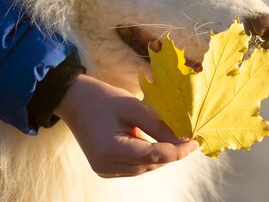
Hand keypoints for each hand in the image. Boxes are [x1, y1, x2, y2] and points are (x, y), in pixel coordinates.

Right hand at [55, 74, 198, 177]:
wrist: (73, 100)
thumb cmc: (102, 98)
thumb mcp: (132, 106)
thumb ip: (157, 125)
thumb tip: (183, 139)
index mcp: (111, 149)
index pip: (154, 155)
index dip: (178, 151)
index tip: (196, 141)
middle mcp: (106, 165)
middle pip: (150, 164)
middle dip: (171, 153)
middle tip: (189, 138)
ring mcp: (104, 170)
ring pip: (143, 168)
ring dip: (160, 155)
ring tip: (175, 139)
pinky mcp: (104, 168)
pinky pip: (134, 166)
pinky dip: (147, 156)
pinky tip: (155, 142)